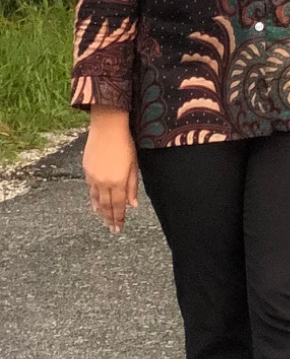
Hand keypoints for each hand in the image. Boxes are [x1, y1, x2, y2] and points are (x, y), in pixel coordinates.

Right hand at [83, 109, 138, 232]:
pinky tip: (95, 205)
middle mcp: (103, 182)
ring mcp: (93, 177)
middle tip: (112, 230)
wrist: (106, 128)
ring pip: (97, 200)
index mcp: (117, 181)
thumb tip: (133, 205)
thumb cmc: (125, 144)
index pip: (118, 206)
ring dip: (101, 212)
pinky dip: (93, 200)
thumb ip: (132, 186)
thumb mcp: (133, 165)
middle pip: (106, 206)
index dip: (119, 218)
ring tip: (104, 221)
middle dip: (110, 219)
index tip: (119, 229)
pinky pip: (91, 190)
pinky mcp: (87, 171)